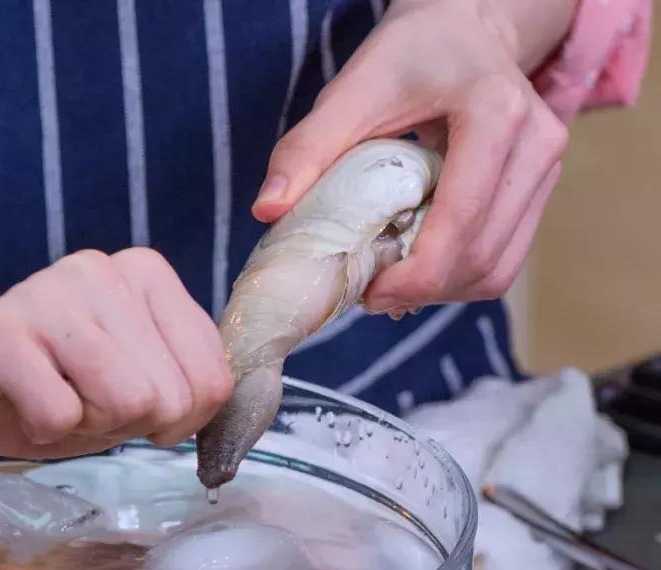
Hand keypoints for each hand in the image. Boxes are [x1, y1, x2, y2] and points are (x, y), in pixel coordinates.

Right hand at [0, 248, 233, 463]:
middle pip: (167, 397)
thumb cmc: (53, 386)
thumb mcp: (138, 382)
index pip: (212, 379)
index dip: (176, 420)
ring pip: (122, 402)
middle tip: (78, 402)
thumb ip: (189, 383)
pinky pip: (58, 415)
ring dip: (85, 426)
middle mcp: (101, 269)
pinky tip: (18, 403)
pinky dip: (42, 431)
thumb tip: (224, 400)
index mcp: (147, 273)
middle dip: (125, 423)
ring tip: (50, 399)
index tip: (129, 406)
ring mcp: (46, 291)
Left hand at [254, 0, 574, 313]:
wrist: (463, 31)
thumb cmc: (405, 58)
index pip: (461, 220)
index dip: (415, 275)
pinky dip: (457, 278)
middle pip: (483, 256)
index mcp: (494, 113)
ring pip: (498, 269)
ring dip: (441, 292)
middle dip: (422, 290)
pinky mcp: (540, 189)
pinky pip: (503, 259)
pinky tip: (414, 268)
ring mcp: (546, 169)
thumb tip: (267, 210)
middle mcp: (536, 143)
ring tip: (388, 283)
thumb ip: (306, 149)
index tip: (366, 293)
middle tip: (367, 294)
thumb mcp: (349, 92)